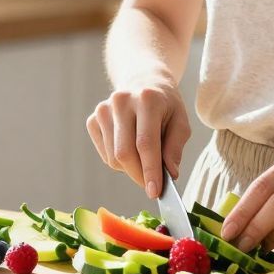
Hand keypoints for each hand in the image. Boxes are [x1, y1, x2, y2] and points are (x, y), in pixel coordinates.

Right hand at [87, 81, 190, 198]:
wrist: (143, 82)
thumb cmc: (165, 106)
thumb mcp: (181, 122)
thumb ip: (175, 148)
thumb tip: (170, 174)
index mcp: (147, 99)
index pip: (145, 143)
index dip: (150, 170)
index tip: (154, 192)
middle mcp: (121, 101)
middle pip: (125, 153)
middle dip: (139, 175)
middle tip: (152, 185)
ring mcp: (103, 110)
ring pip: (113, 158)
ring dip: (130, 169)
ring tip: (144, 158)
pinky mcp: (92, 120)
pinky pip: (105, 155)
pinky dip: (119, 162)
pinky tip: (130, 148)